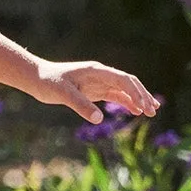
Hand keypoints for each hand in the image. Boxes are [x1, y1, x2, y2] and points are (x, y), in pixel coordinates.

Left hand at [30, 60, 160, 124]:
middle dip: (142, 96)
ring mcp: (99, 82)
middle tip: (153, 111)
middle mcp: (101, 74)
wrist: (37, 78)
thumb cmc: (48, 83)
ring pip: (124, 90)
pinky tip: (136, 111)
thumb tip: (99, 119)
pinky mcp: (95, 90)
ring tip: (151, 112)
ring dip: (138, 100)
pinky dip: (127, 102)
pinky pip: (115, 95)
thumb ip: (81, 105)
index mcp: (96, 71)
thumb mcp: (62, 94)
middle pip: (128, 83)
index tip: (144, 106)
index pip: (123, 79)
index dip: (136, 92)